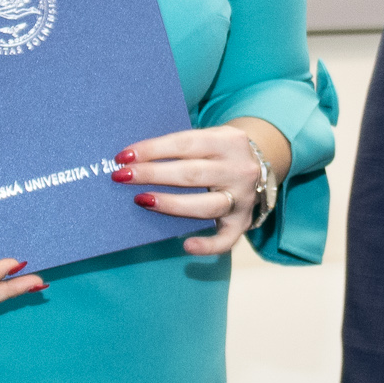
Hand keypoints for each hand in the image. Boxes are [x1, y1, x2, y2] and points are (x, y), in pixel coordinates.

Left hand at [112, 118, 287, 256]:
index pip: (186, 143)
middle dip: (153, 174)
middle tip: (122, 177)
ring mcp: (244, 198)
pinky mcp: (243, 222)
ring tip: (142, 200)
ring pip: (206, 205)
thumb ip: (181, 146)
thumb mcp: (209, 136)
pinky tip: (186, 245)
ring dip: (171, 204)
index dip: (153, 149)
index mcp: (230, 140)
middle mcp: (240, 169)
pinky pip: (227, 239)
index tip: (124, 156)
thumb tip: (134, 159)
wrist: (261, 162)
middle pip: (192, 174)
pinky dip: (208, 245)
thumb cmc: (218, 151)